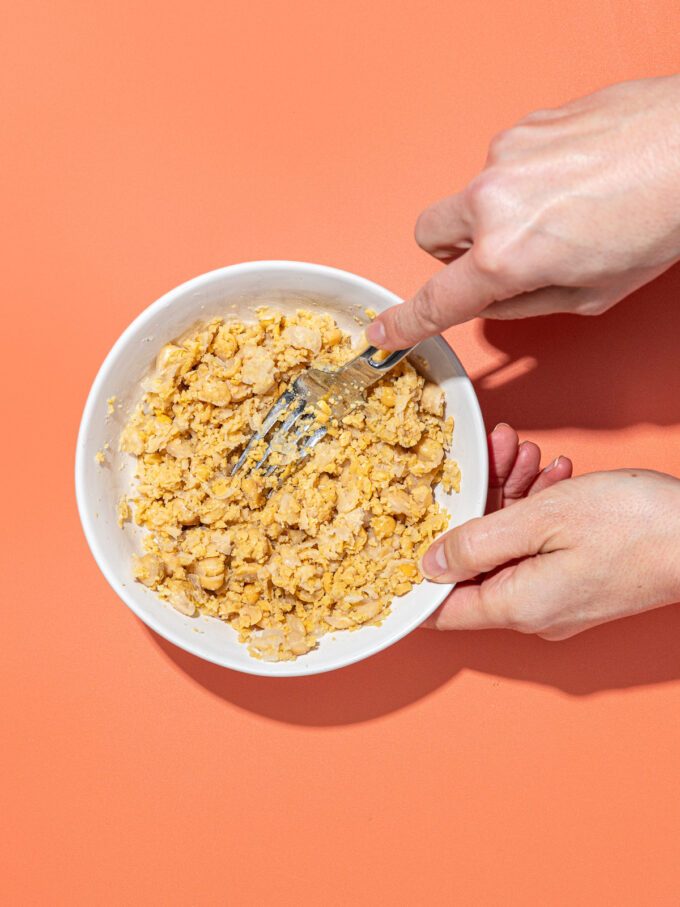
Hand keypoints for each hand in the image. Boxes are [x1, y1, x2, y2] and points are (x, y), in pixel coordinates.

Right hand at [367, 75, 679, 348]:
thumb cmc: (660, 220)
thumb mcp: (592, 295)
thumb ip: (525, 304)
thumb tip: (494, 301)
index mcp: (505, 256)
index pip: (436, 299)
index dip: (406, 322)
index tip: (383, 332)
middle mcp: (491, 202)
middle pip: (429, 236)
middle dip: (451, 256)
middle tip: (496, 261)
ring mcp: (505, 156)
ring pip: (470, 199)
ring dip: (495, 215)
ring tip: (560, 213)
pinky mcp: (525, 125)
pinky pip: (503, 166)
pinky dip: (523, 182)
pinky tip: (571, 181)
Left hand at [422, 454, 679, 639]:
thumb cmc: (634, 525)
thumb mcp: (540, 520)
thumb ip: (475, 543)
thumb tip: (427, 566)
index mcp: (517, 605)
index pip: (441, 610)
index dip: (415, 576)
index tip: (403, 536)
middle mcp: (534, 613)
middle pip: (476, 565)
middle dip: (476, 506)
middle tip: (488, 456)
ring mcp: (559, 599)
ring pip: (510, 548)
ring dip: (510, 496)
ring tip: (522, 451)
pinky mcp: (580, 583)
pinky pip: (539, 549)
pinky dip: (537, 510)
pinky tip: (550, 474)